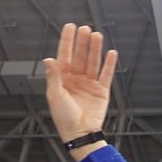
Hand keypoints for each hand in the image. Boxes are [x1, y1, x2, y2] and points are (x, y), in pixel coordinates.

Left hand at [44, 24, 115, 155]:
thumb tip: (49, 59)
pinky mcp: (102, 91)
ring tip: (97, 36)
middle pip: (80, 56)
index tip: (70, 28)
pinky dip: (109, 64)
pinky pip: (106, 75)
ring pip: (93, 62)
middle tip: (85, 28)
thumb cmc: (64, 117)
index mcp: (62, 78)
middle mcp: (76, 79)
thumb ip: (54, 76)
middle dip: (82, 42)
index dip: (67, 41)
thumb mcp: (54, 96)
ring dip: (95, 49)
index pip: (64, 55)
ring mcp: (89, 84)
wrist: (80, 133)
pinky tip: (111, 54)